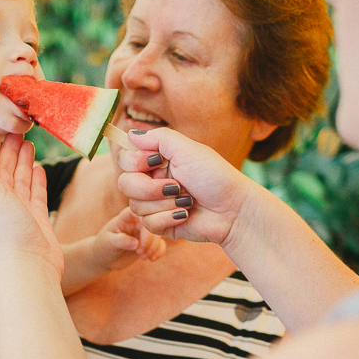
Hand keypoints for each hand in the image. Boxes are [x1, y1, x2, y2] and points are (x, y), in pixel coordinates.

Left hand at [0, 132, 61, 276]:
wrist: (29, 265)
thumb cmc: (6, 230)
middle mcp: (1, 200)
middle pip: (4, 168)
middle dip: (9, 148)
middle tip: (18, 128)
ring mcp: (19, 209)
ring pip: (20, 178)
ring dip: (23, 161)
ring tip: (29, 143)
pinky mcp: (37, 218)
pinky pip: (36, 193)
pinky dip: (36, 180)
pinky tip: (39, 168)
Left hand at [93, 206, 166, 270]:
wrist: (104, 258)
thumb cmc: (104, 247)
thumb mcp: (109, 243)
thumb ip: (121, 241)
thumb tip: (136, 243)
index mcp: (126, 217)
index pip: (140, 213)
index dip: (145, 224)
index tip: (140, 240)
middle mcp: (137, 222)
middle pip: (152, 226)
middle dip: (149, 241)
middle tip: (140, 253)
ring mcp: (144, 232)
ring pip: (158, 236)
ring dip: (154, 248)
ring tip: (143, 257)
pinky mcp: (149, 243)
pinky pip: (160, 245)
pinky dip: (159, 252)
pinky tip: (152, 259)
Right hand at [117, 127, 255, 247]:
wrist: (232, 210)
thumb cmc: (215, 177)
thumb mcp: (187, 150)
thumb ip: (158, 138)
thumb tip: (131, 133)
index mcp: (158, 160)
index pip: (126, 159)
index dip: (133, 162)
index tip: (154, 161)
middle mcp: (153, 180)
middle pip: (125, 184)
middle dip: (149, 188)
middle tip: (175, 186)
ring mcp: (156, 203)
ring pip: (135, 205)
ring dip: (164, 203)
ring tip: (187, 201)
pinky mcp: (160, 224)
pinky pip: (147, 223)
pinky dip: (168, 218)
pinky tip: (185, 214)